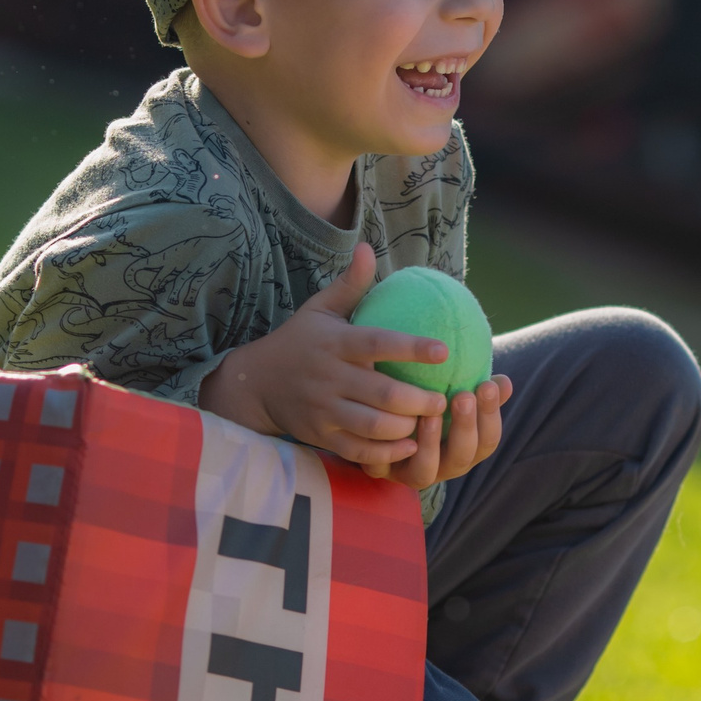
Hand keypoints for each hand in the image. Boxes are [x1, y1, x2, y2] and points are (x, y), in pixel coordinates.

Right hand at [198, 244, 511, 482]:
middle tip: (445, 399)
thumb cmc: (300, 341)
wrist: (256, 383)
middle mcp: (329, 377)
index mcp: (335, 344)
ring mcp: (324, 410)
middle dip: (419, 400)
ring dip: (406, 428)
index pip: (378, 343)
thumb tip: (367, 247)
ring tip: (430, 423)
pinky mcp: (321, 436)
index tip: (443, 350)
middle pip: (381, 393)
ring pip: (372, 426)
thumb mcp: (319, 310)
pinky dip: (386, 453)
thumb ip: (350, 285)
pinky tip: (410, 447)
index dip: (412, 348)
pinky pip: (358, 450)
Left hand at [365, 371, 511, 489]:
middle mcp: (443, 467)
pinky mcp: (380, 469)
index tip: (489, 385)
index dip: (490, 415)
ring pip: (425, 471)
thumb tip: (505, 382)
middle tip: (464, 396)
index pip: (487, 440)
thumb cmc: (428, 403)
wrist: (378, 415)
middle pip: (462, 457)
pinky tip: (394, 425)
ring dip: (430, 442)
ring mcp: (410, 472)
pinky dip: (391, 450)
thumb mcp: (454, 396)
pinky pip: (385, 466)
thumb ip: (478, 391)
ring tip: (431, 414)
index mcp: (465, 450)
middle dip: (465, 427)